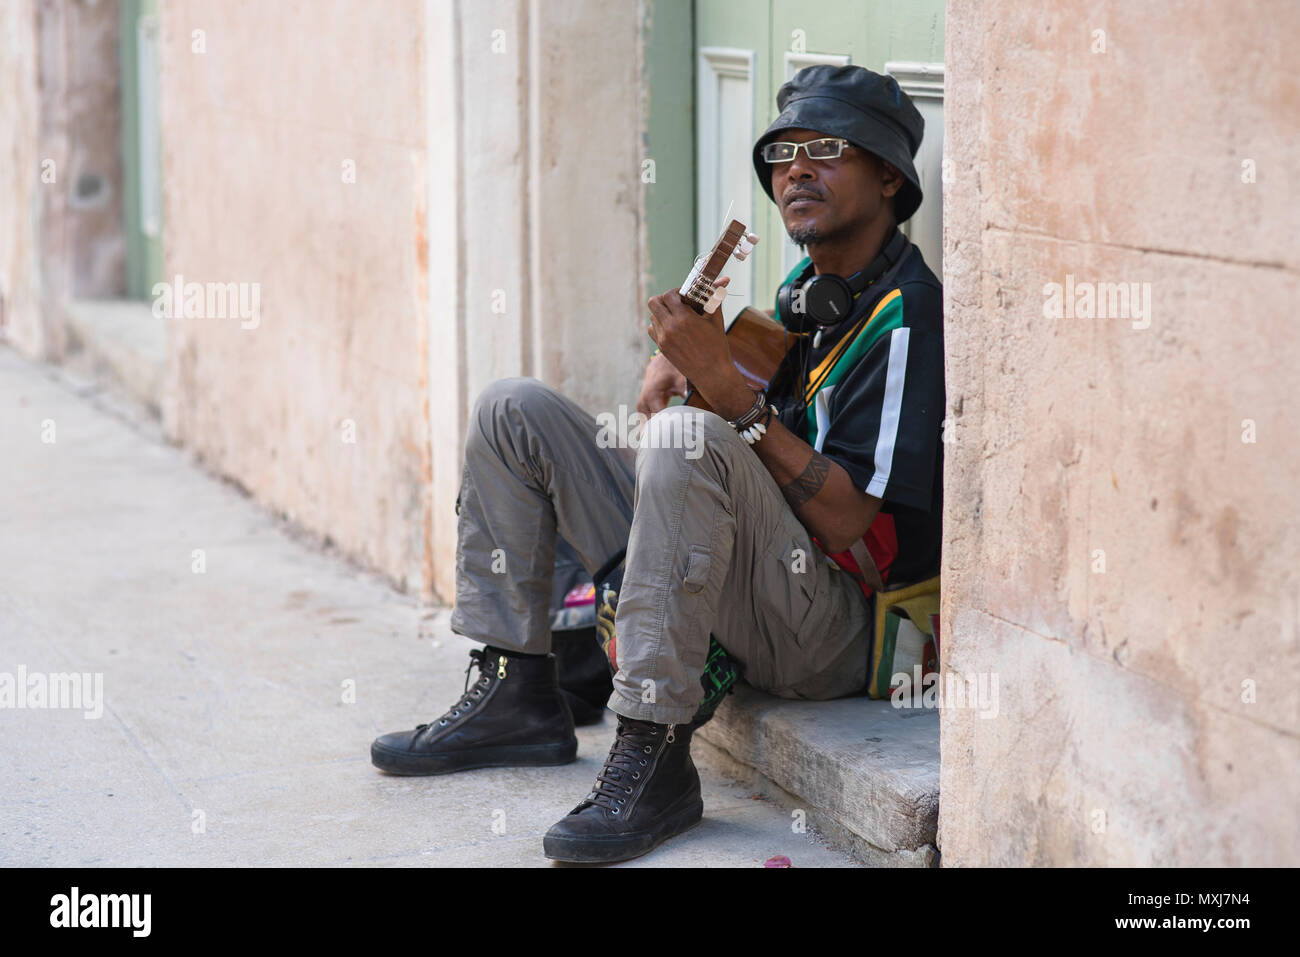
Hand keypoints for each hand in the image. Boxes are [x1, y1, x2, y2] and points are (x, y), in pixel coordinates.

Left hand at [645, 279, 751, 417]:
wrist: (712, 374)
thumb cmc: (717, 347)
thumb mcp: (716, 320)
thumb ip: (714, 298)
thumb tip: (723, 280)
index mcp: (684, 318)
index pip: (669, 295)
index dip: (676, 292)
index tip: (684, 296)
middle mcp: (670, 327)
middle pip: (654, 302)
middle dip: (664, 300)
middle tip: (676, 303)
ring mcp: (663, 339)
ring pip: (652, 316)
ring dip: (662, 313)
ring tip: (676, 317)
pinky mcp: (662, 348)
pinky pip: (652, 329)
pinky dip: (659, 326)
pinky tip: (672, 328)